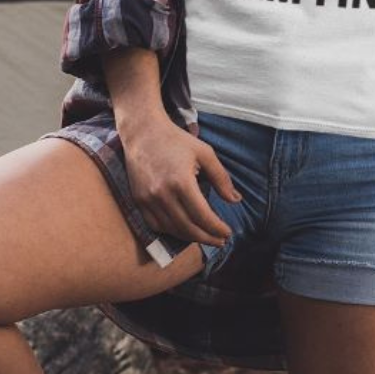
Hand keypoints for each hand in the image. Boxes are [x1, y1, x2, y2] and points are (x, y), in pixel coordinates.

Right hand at [122, 116, 241, 246]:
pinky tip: (184, 230)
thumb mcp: (204, 153)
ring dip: (191, 238)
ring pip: (172, 230)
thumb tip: (235, 200)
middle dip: (207, 238)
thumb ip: (221, 178)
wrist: (143, 132)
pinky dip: (172, 231)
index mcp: (181, 181)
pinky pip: (156, 226)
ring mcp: (148, 200)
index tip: (228, 233)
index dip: (217, 228)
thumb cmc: (177, 140)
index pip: (202, 216)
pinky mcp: (138, 201)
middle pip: (188, 228)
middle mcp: (162, 194)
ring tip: (206, 237)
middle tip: (221, 241)